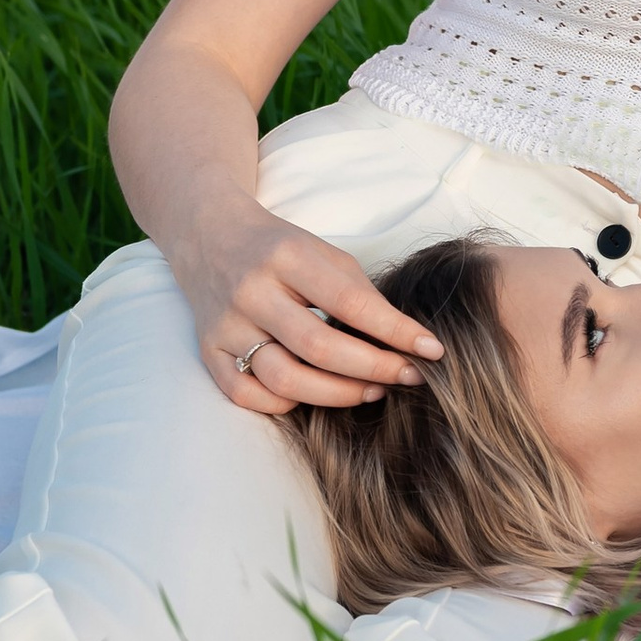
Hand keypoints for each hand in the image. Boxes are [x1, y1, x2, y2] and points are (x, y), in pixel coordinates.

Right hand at [173, 202, 444, 414]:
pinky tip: (312, 395)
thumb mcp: (323, 252)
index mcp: (286, 256)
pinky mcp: (208, 352)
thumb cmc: (281, 249)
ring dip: (337, 394)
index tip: (432, 350)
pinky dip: (284, 404)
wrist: (210, 237)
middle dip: (374, 368)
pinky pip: (247, 396)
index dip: (396, 331)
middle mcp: (251, 291)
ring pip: (284, 380)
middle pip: (318, 348)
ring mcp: (226, 325)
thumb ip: (359, 294)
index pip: (350, 302)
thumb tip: (406, 341)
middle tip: (409, 377)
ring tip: (372, 390)